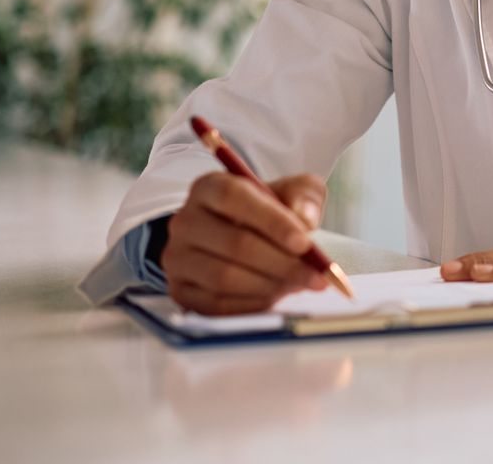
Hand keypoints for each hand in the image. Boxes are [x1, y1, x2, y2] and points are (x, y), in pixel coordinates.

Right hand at [162, 171, 328, 315]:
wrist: (245, 236)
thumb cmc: (271, 211)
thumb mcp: (294, 191)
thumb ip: (304, 195)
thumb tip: (303, 218)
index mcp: (209, 187)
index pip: (234, 197)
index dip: (272, 221)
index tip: (304, 243)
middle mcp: (184, 221)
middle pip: (234, 243)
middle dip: (282, 263)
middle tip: (315, 275)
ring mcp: (177, 257)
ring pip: (224, 277)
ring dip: (270, 285)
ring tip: (299, 284)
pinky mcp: (179, 290)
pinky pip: (215, 305)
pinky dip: (252, 304)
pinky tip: (276, 296)